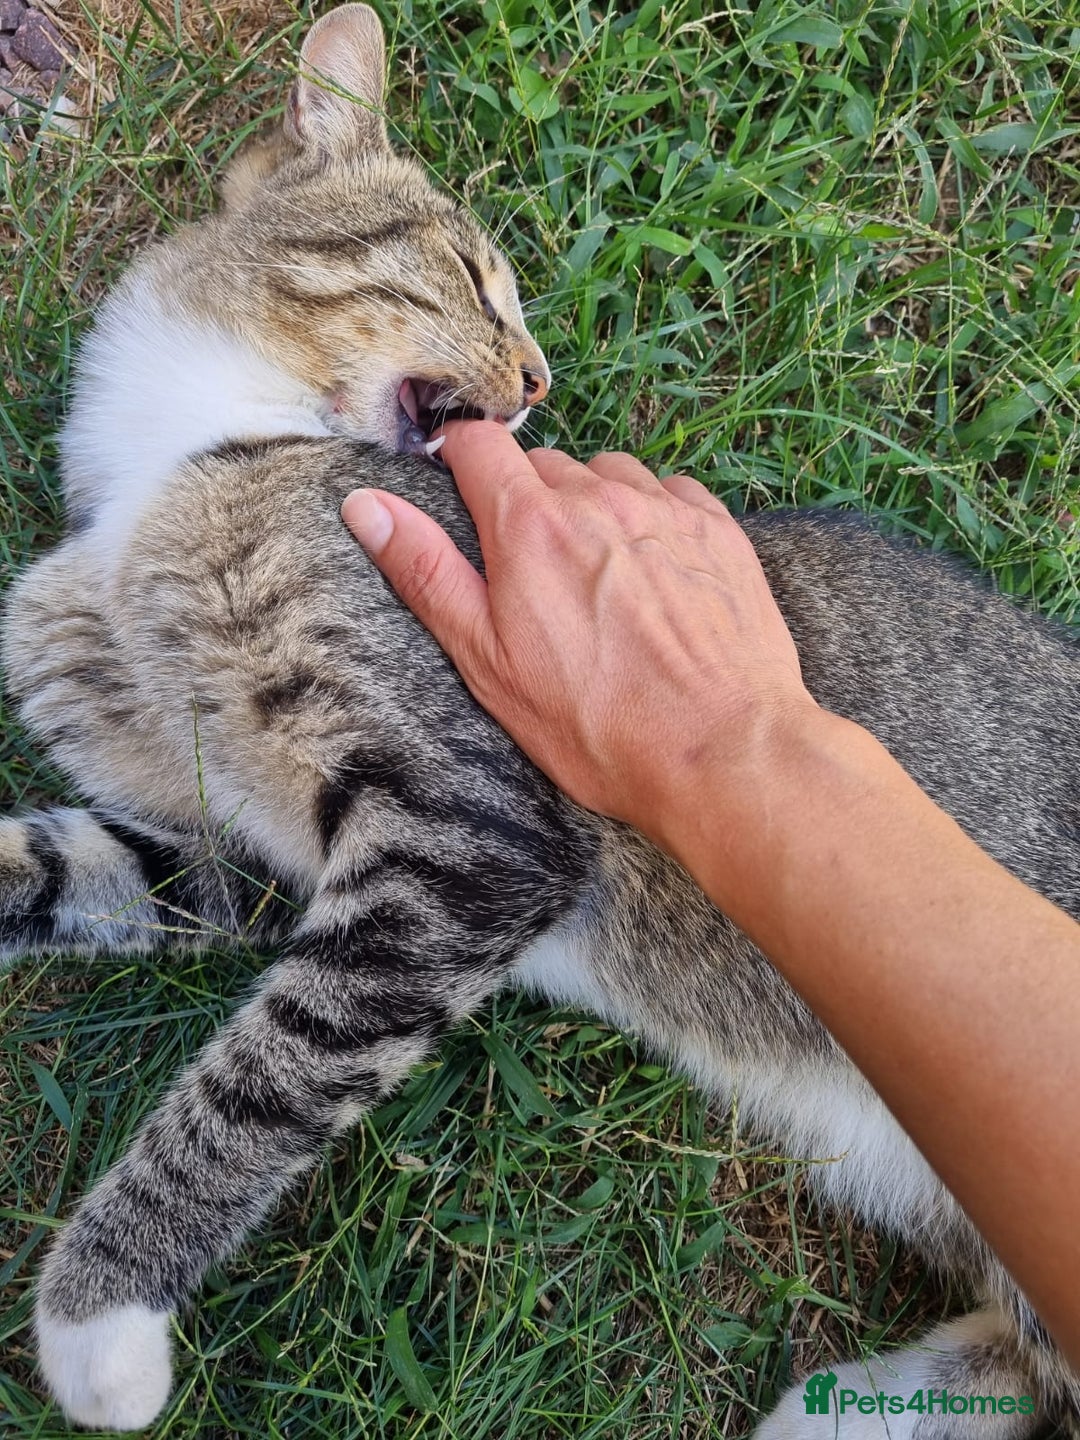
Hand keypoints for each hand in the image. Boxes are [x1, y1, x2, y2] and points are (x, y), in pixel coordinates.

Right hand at [341, 422, 814, 855]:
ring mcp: (665, 509)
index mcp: (528, 525)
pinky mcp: (719, 530)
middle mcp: (597, 497)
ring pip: (609, 473)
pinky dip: (653, 517)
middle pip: (544, 464)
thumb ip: (426, 573)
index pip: (476, 444)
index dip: (458, 457)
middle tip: (533, 570)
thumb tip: (365, 504)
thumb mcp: (487, 662)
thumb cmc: (597, 725)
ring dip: (593, 504)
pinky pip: (671, 493)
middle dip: (528, 500)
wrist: (722, 750)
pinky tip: (655, 574)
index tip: (458, 484)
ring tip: (598, 574)